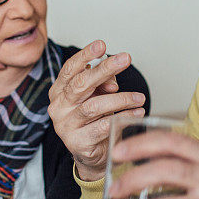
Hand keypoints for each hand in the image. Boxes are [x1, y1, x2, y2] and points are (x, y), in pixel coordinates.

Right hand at [48, 40, 146, 180]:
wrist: (92, 154)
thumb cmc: (94, 119)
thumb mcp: (98, 95)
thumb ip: (103, 83)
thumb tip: (112, 79)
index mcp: (59, 91)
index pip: (70, 69)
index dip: (85, 55)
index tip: (102, 45)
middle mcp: (58, 107)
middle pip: (81, 84)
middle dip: (105, 69)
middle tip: (125, 59)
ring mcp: (65, 126)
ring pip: (94, 106)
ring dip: (121, 99)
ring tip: (140, 97)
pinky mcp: (77, 143)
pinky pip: (103, 127)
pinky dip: (123, 117)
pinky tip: (137, 112)